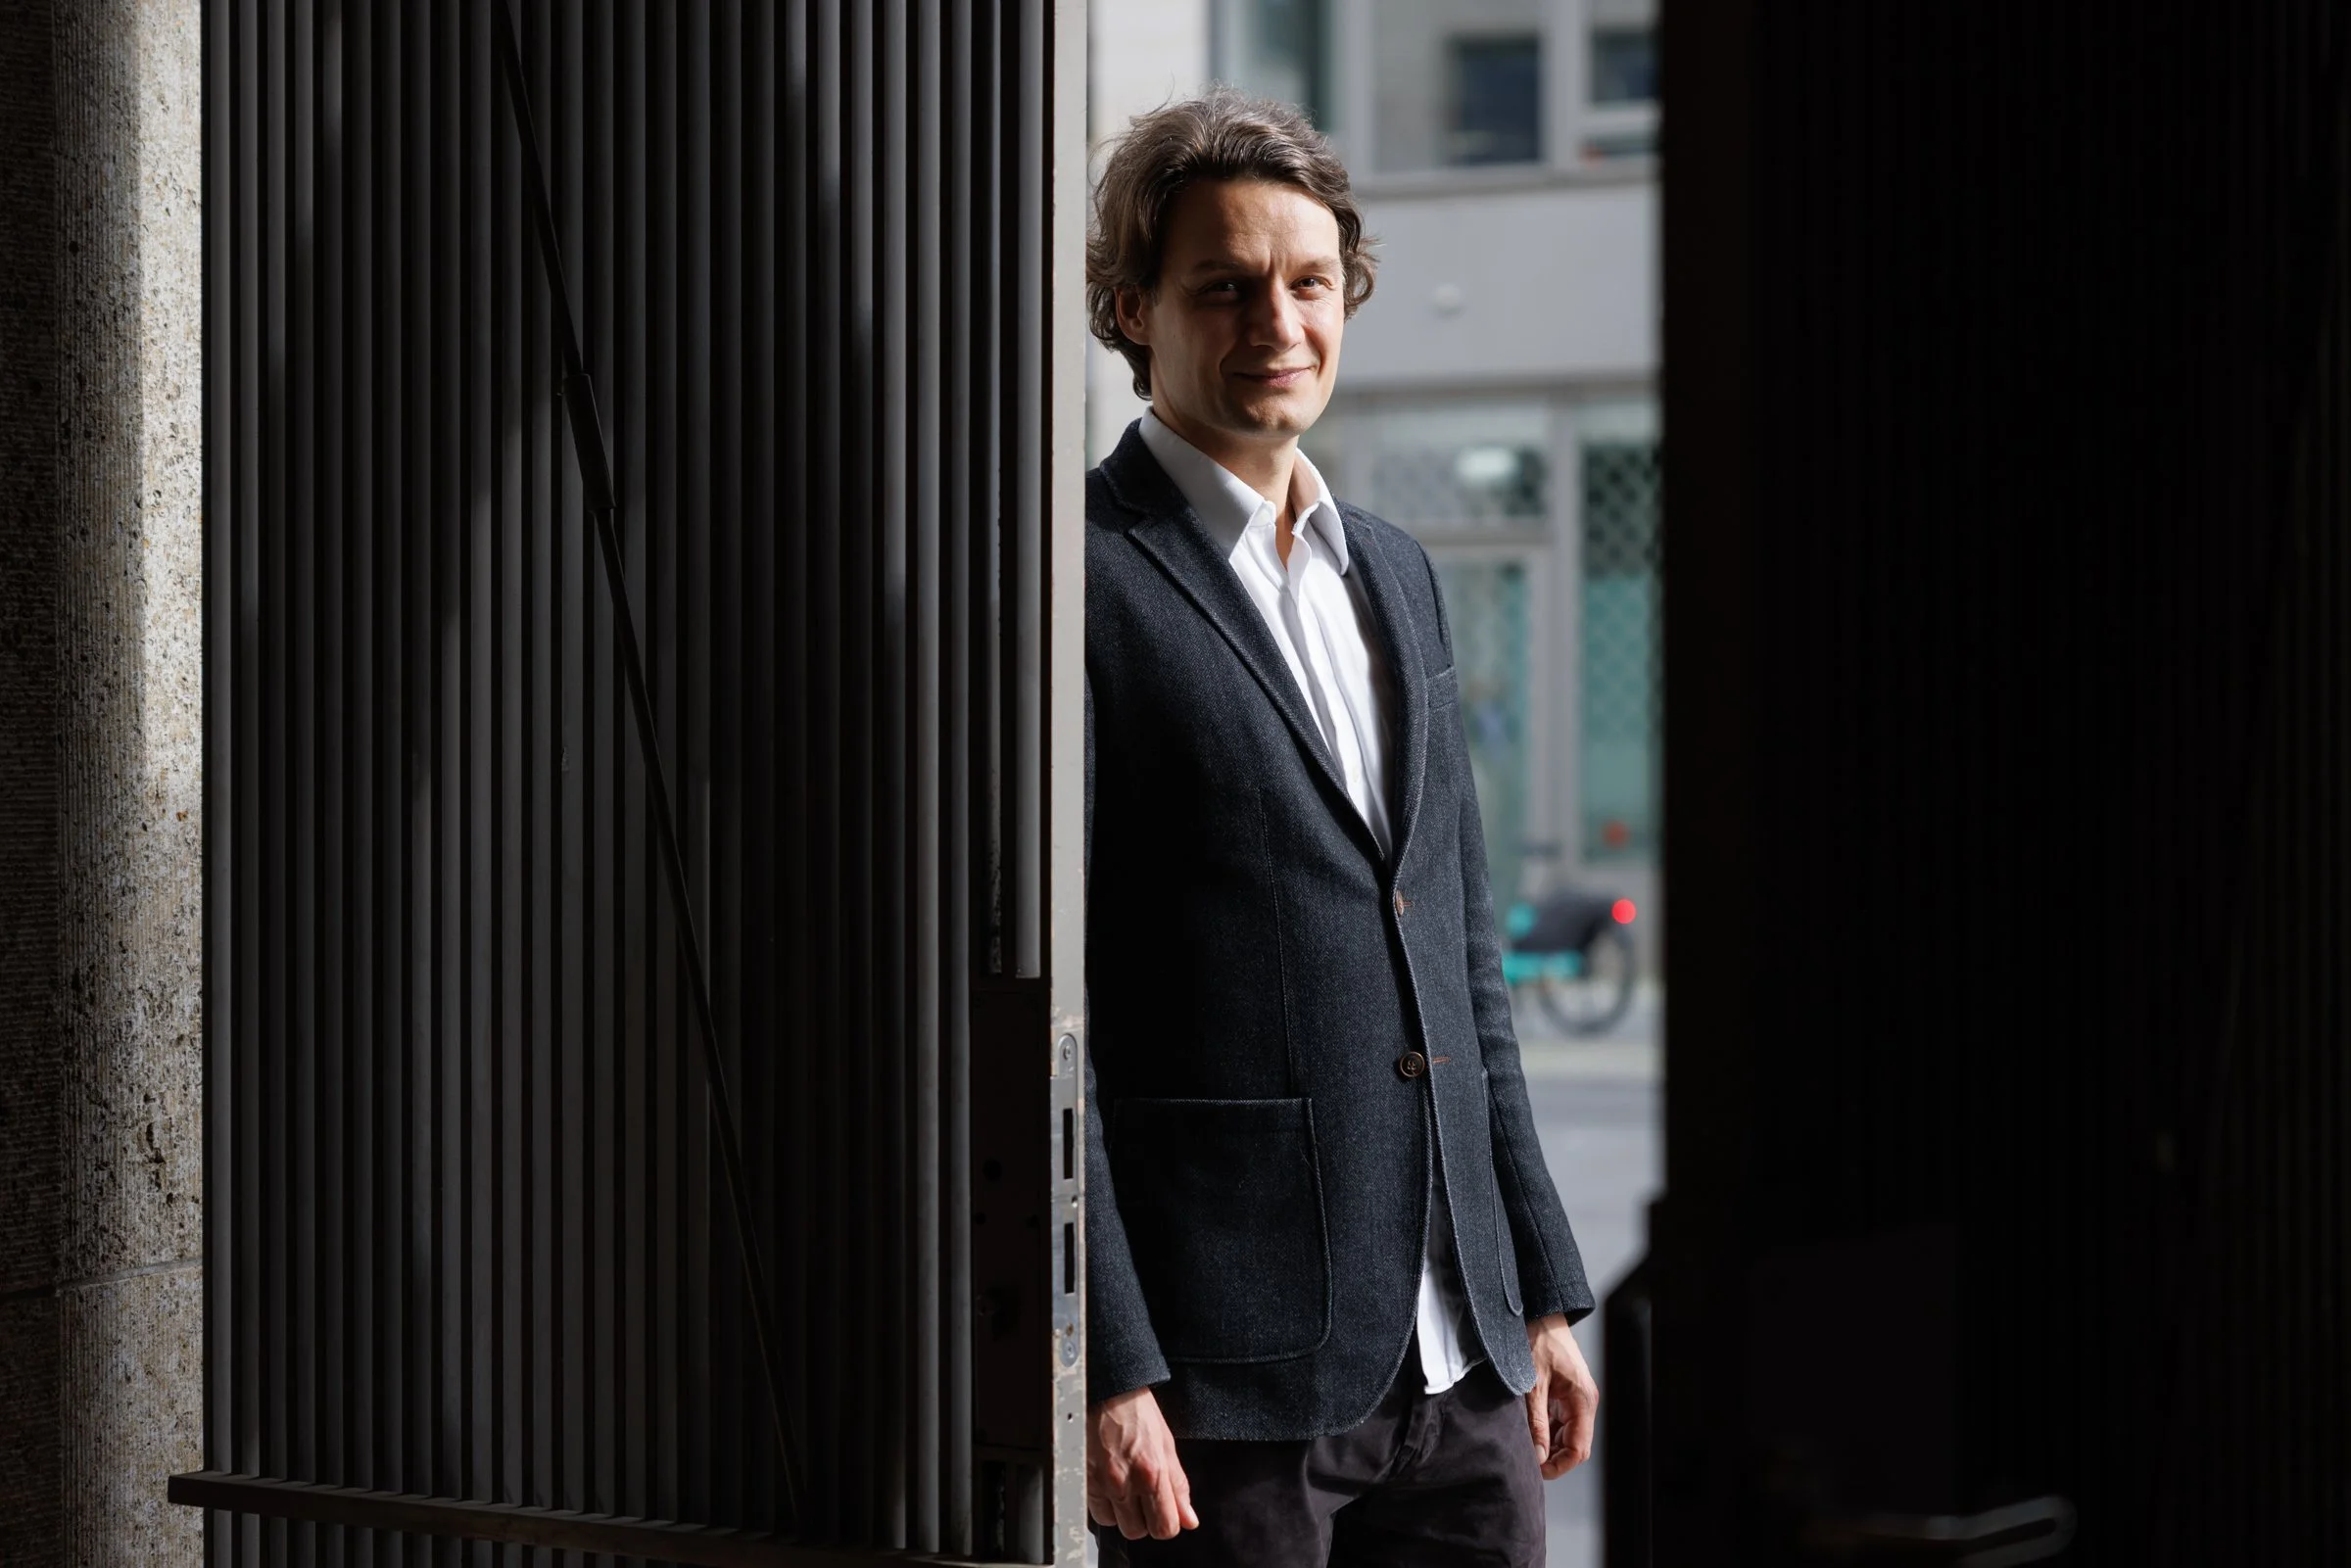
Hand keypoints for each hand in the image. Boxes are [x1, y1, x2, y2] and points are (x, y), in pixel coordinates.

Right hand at [1086, 1386, 1199, 1540]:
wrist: (1105, 1390)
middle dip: (1144, 1520)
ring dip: (1123, 1514)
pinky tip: (1110, 1486)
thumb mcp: (1167, 1445)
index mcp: (1152, 1473)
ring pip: (1115, 1525)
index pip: (1165, 1528)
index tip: (1165, 1512)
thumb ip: (1178, 1486)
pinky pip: (1095, 1513)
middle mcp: (1126, 1482)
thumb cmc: (1136, 1411)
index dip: (1167, 1523)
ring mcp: (1102, 1482)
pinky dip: (1104, 1506)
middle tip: (1144, 1498)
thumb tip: (1189, 1519)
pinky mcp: (1083, 1480)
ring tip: (1126, 1489)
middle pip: (1138, 1532)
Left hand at [1524, 1313, 1597, 1479]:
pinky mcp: (1565, 1394)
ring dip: (1547, 1443)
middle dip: (1553, 1457)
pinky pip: (1558, 1421)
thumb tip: (1538, 1456)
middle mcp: (1584, 1402)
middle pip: (1574, 1444)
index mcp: (1582, 1401)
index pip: (1579, 1449)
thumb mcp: (1532, 1385)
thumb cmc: (1537, 1342)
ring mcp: (1575, 1399)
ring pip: (1565, 1435)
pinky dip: (1544, 1429)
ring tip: (1523, 1445)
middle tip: (1526, 1461)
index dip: (1559, 1465)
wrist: (1540, 1314)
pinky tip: (1527, 1429)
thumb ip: (1535, 1422)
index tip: (1537, 1471)